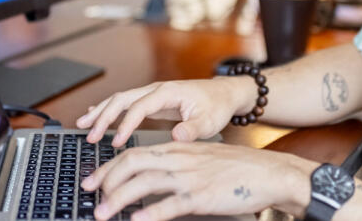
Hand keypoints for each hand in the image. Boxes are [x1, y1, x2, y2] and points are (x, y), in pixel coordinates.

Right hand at [76, 77, 256, 146]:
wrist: (224, 93)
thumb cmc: (217, 106)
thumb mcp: (210, 120)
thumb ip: (193, 129)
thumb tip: (177, 135)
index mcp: (168, 92)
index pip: (139, 107)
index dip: (125, 124)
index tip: (116, 142)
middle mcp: (156, 90)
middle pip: (122, 99)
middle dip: (103, 117)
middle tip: (89, 135)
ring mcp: (153, 94)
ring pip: (120, 99)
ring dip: (101, 112)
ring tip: (82, 125)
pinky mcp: (152, 101)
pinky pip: (126, 103)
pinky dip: (109, 109)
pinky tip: (96, 115)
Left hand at [81, 142, 314, 220]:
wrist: (270, 173)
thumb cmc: (239, 169)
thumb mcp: (202, 160)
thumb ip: (177, 165)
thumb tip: (151, 178)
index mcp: (179, 149)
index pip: (134, 153)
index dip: (110, 167)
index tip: (94, 180)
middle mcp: (180, 159)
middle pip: (131, 164)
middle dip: (106, 180)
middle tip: (90, 194)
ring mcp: (190, 178)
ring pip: (144, 184)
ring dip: (118, 199)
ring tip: (103, 213)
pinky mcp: (202, 197)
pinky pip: (169, 205)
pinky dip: (149, 213)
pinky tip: (135, 220)